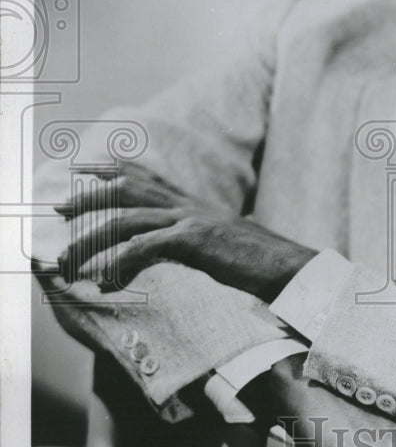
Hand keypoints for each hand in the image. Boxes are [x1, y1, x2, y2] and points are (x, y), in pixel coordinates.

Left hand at [56, 161, 315, 300]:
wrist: (287, 265)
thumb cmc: (256, 260)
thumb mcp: (220, 240)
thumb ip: (195, 234)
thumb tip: (177, 243)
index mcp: (191, 203)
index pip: (145, 175)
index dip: (111, 167)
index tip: (81, 168)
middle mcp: (186, 204)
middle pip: (126, 189)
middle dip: (87, 196)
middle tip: (58, 207)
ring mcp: (190, 219)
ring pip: (126, 219)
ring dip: (90, 239)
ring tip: (66, 258)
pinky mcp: (195, 240)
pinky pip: (146, 247)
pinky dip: (120, 262)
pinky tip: (106, 279)